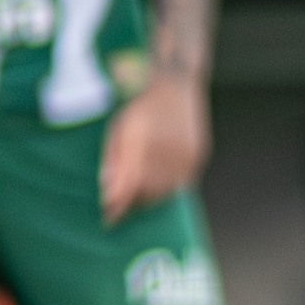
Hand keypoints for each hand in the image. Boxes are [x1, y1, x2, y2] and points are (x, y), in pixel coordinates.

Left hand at [99, 72, 210, 220]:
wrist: (176, 85)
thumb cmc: (140, 106)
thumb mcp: (118, 129)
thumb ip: (113, 161)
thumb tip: (107, 192)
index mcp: (139, 141)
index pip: (127, 184)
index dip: (117, 205)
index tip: (107, 219)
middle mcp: (164, 149)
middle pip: (147, 192)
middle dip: (131, 203)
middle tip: (119, 208)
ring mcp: (185, 155)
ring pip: (165, 190)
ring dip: (148, 198)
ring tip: (136, 197)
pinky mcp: (198, 157)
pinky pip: (180, 183)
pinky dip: (166, 187)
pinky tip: (155, 184)